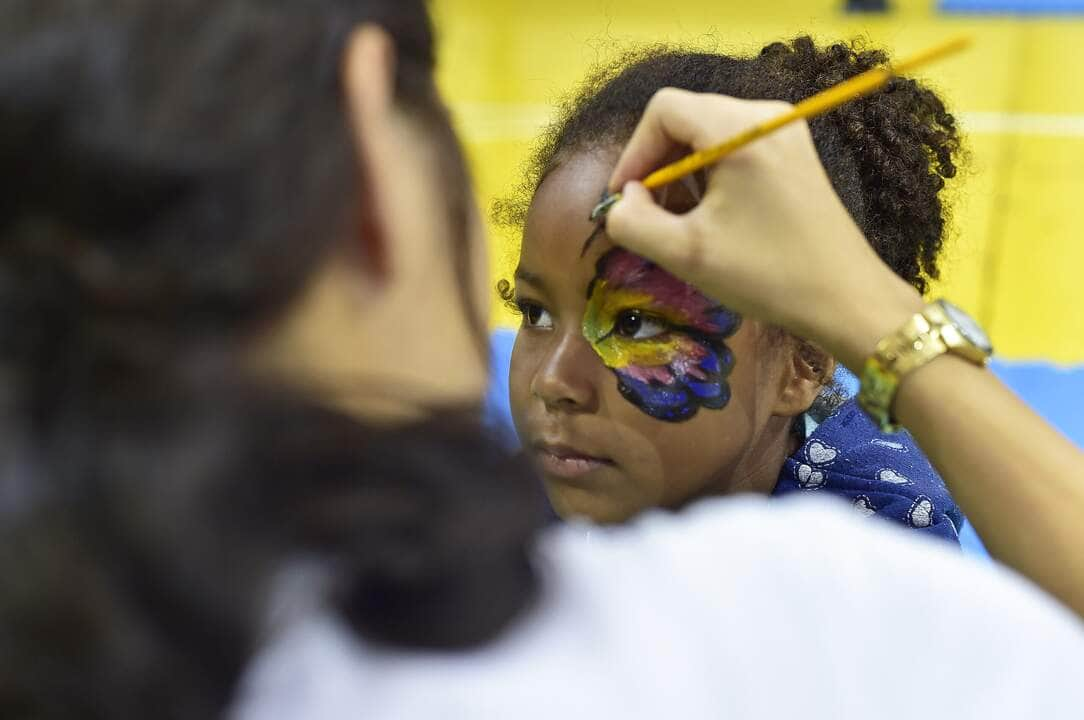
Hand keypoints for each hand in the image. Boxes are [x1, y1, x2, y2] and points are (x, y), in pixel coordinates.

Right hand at [604, 88, 922, 369]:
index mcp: (740, 129)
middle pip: (686, 118)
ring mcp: (785, 131)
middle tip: (649, 215)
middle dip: (657, 165)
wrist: (845, 298)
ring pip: (708, 133)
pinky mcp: (794, 152)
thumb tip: (623, 199)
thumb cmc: (766, 275)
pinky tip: (712, 217)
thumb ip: (632, 222)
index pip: (663, 110)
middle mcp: (766, 115)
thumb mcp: (685, 254)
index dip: (634, 153)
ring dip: (683, 173)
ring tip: (682, 222)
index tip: (626, 199)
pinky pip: (735, 147)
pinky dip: (711, 176)